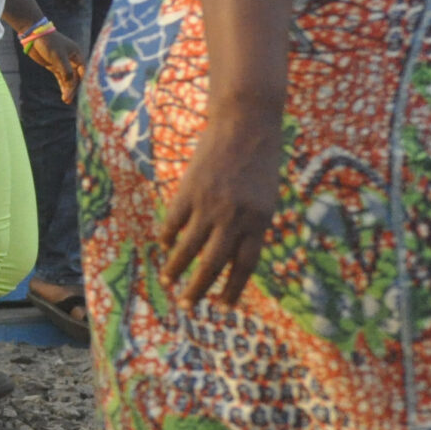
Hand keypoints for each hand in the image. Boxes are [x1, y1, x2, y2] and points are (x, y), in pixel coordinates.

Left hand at [22, 24, 84, 102]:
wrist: (33, 35)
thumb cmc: (49, 43)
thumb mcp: (58, 57)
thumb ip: (66, 71)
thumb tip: (71, 84)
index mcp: (77, 54)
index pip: (84, 71)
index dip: (83, 82)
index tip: (81, 92)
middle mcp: (72, 59)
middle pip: (76, 77)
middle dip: (73, 88)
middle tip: (69, 99)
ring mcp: (63, 63)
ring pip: (69, 79)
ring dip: (68, 89)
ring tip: (66, 100)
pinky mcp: (55, 66)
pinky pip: (61, 78)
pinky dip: (63, 86)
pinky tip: (64, 95)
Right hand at [160, 104, 283, 307]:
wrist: (245, 123)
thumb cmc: (260, 161)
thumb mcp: (266, 198)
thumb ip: (252, 225)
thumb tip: (233, 255)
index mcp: (259, 222)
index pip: (245, 266)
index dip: (233, 289)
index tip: (223, 306)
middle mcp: (235, 218)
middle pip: (214, 263)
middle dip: (199, 289)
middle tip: (188, 305)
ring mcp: (210, 204)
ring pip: (189, 247)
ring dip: (177, 267)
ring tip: (168, 280)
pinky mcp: (190, 189)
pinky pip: (175, 221)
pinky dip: (168, 235)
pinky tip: (164, 244)